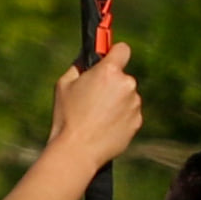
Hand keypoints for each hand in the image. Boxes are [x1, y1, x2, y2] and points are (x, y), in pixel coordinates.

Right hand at [47, 43, 141, 167]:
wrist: (77, 150)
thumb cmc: (67, 117)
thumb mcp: (63, 85)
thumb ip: (78, 67)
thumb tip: (85, 61)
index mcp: (108, 71)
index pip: (122, 49)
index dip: (114, 53)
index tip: (109, 58)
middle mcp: (126, 84)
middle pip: (122, 77)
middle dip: (111, 83)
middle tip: (93, 97)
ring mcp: (134, 104)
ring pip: (126, 96)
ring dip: (116, 102)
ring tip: (96, 117)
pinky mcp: (137, 121)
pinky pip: (129, 113)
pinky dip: (120, 118)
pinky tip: (103, 127)